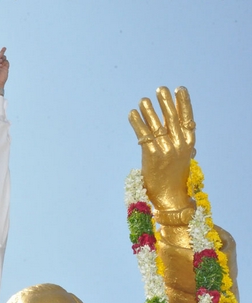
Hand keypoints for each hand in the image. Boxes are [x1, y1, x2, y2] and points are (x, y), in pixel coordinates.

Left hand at [0, 47, 8, 88]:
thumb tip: (1, 55)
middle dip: (1, 52)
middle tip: (4, 48)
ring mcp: (0, 65)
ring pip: (3, 58)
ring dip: (2, 57)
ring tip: (0, 60)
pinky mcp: (5, 68)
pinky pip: (6, 61)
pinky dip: (5, 61)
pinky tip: (2, 64)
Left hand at [128, 86, 195, 210]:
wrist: (169, 196)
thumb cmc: (174, 174)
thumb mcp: (181, 154)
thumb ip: (178, 135)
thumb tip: (175, 115)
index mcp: (189, 143)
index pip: (188, 118)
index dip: (184, 103)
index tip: (179, 89)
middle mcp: (179, 145)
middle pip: (172, 119)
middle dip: (166, 103)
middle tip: (160, 89)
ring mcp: (166, 150)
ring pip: (156, 126)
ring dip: (149, 111)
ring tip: (143, 100)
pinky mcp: (152, 156)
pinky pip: (143, 136)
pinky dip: (137, 123)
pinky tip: (132, 113)